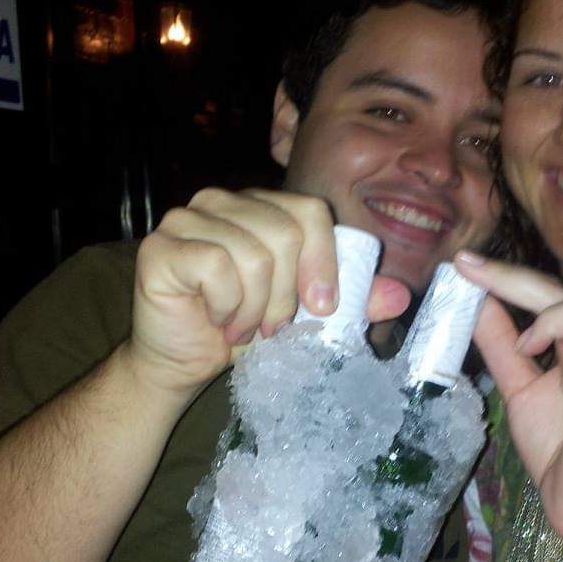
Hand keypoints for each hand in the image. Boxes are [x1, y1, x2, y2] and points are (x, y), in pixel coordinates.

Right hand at [124, 189, 410, 399]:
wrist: (183, 361)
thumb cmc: (243, 330)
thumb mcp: (306, 316)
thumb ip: (352, 301)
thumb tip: (401, 295)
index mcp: (261, 206)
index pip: (309, 211)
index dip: (323, 260)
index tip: (322, 308)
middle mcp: (221, 200)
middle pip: (285, 232)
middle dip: (288, 294)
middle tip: (274, 328)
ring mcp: (186, 218)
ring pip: (254, 254)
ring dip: (256, 308)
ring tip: (245, 328)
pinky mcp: (161, 246)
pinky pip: (215, 266)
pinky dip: (226, 306)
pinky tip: (217, 320)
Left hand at [454, 252, 562, 546]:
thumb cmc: (557, 446)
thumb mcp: (517, 389)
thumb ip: (500, 347)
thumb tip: (474, 303)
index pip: (543, 295)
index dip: (505, 276)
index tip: (462, 262)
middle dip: (516, 279)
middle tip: (473, 272)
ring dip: (558, 322)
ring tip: (528, 349)